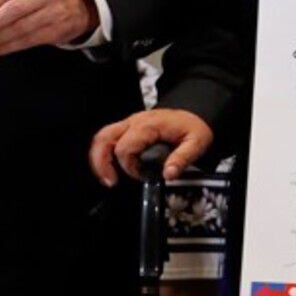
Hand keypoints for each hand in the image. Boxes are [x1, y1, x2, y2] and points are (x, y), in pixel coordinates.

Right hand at [89, 109, 213, 184]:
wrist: (194, 114)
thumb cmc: (193, 127)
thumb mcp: (197, 143)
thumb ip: (183, 158)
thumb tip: (169, 174)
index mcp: (149, 125)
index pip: (125, 147)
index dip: (129, 166)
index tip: (141, 177)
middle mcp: (135, 122)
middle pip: (104, 138)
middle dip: (101, 162)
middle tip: (110, 182)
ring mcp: (129, 123)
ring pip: (102, 137)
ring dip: (99, 159)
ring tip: (107, 178)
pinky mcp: (128, 128)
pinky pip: (108, 138)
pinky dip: (104, 154)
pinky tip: (111, 169)